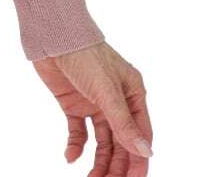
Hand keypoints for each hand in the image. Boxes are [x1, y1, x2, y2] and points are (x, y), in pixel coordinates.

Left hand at [34, 41, 151, 176]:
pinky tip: (70, 157)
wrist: (51, 33)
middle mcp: (116, 101)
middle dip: (117, 166)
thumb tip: (146, 152)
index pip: (140, 135)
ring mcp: (94, 102)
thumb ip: (123, 123)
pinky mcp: (73, 103)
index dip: (138, 161)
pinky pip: (78, 131)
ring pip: (102, 141)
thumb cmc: (85, 53)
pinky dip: (76, 145)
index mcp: (133, 95)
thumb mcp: (106, 90)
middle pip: (121, 142)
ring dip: (98, 161)